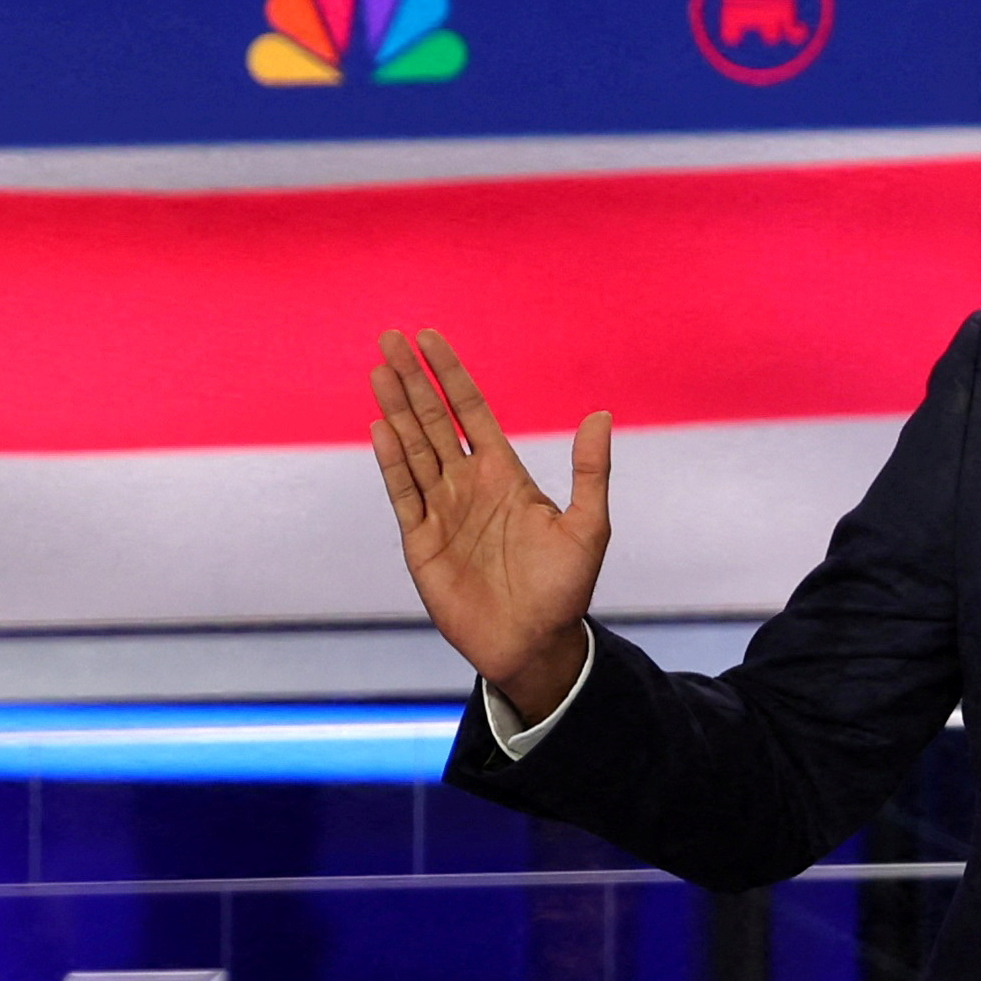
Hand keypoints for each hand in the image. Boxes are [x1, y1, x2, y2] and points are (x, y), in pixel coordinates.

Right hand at [371, 329, 610, 718]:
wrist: (533, 643)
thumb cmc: (565, 588)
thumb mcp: (589, 527)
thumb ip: (591, 472)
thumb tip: (601, 415)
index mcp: (505, 474)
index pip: (470, 411)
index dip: (451, 374)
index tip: (430, 338)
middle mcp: (467, 485)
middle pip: (433, 420)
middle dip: (413, 380)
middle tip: (390, 338)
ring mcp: (441, 510)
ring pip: (412, 448)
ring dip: (395, 410)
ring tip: (378, 371)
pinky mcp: (420, 541)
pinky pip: (402, 492)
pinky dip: (391, 461)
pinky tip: (380, 428)